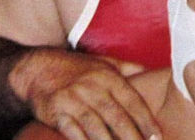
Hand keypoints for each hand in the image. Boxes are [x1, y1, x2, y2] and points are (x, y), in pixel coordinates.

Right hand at [25, 53, 160, 139]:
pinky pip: (73, 133)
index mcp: (108, 77)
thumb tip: (153, 71)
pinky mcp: (56, 112)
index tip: (157, 137)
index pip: (133, 101)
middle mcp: (92, 87)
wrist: (37, 69)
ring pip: (97, 128)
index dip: (146, 121)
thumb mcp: (103, 62)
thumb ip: (127, 68)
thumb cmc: (75, 69)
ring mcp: (73, 100)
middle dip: (133, 138)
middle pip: (117, 117)